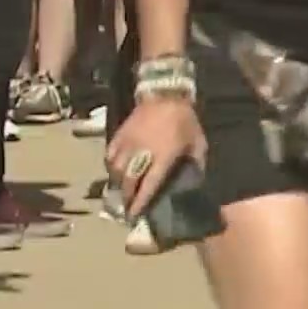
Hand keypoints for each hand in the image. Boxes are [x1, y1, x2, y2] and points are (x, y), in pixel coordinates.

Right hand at [106, 98, 205, 215]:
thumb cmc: (185, 120)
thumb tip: (195, 179)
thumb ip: (196, 163)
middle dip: (127, 197)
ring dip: (118, 185)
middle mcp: (142, 153)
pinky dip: (110, 167)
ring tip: (120, 194)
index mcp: (163, 157)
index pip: (149, 184)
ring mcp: (128, 144)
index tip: (135, 214)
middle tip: (126, 209)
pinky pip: (110, 156)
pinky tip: (114, 173)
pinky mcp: (118, 135)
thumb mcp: (198, 142)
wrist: (165, 95)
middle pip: (129, 181)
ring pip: (116, 171)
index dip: (141, 201)